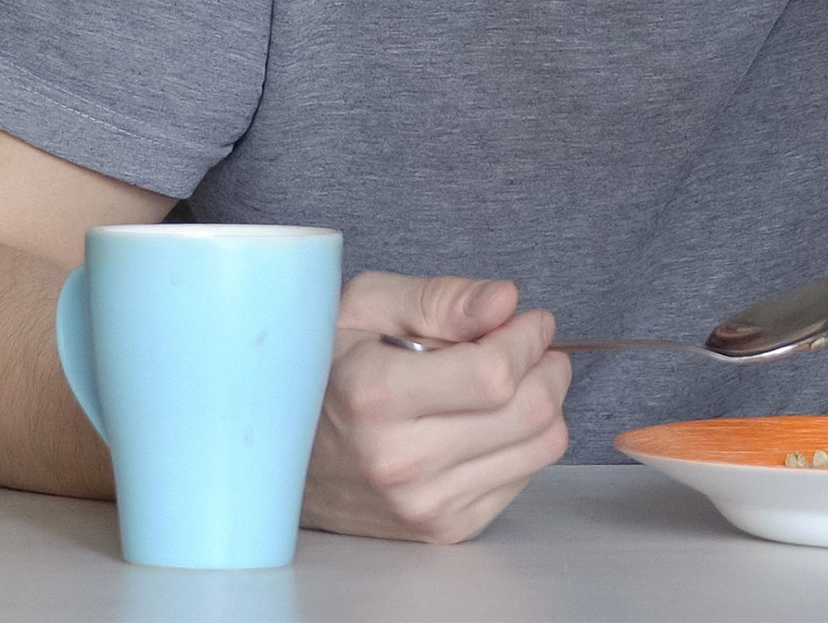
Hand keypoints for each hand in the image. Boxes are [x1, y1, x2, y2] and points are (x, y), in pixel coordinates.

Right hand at [300, 272, 572, 543]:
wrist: (279, 458)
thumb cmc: (324, 370)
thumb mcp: (363, 308)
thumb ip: (438, 298)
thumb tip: (505, 300)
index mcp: (376, 396)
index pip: (494, 373)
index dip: (526, 337)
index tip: (528, 319)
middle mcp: (401, 460)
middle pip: (527, 411)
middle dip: (548, 365)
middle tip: (534, 344)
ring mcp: (423, 504)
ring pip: (540, 447)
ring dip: (546, 401)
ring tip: (519, 378)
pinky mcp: (442, 529)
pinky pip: (525, 479)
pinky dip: (524, 442)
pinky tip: (492, 420)